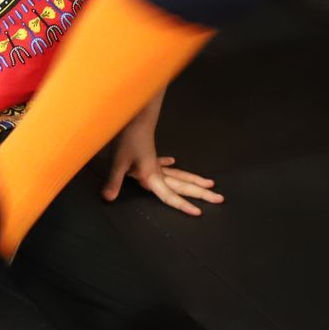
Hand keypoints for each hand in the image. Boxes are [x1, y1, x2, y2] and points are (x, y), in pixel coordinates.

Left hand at [104, 120, 221, 215]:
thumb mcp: (118, 162)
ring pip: (179, 174)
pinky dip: (168, 164)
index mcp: (152, 176)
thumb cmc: (127, 138)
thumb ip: (114, 181)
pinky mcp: (149, 153)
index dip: (183, 205)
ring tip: (210, 183)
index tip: (199, 212)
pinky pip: (162, 162)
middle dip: (201, 194)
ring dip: (193, 180)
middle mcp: (158, 170)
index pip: (169, 195)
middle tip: (220, 199)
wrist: (134, 117)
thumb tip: (108, 198)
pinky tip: (173, 161)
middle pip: (182, 185)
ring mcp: (155, 161)